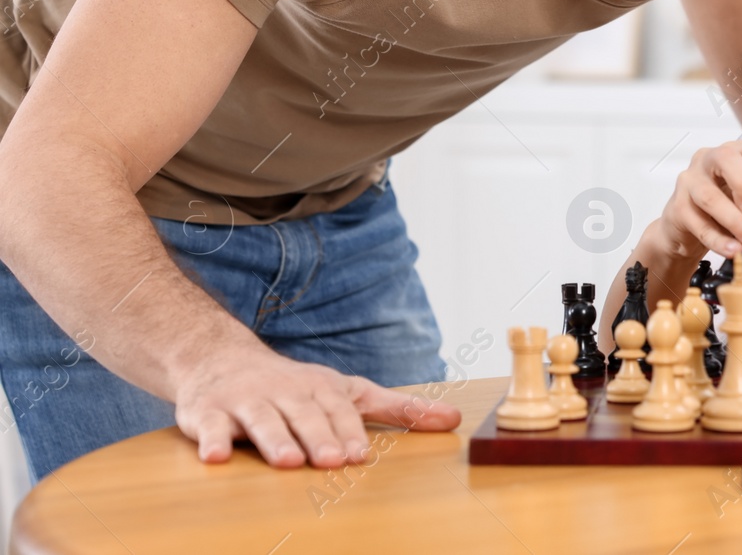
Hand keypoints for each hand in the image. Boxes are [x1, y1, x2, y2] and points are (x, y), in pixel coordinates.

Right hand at [173, 343, 460, 467]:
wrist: (220, 359)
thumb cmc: (296, 387)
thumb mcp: (349, 392)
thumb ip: (399, 409)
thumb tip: (454, 420)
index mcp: (321, 388)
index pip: (338, 411)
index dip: (348, 431)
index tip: (359, 455)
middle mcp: (285, 391)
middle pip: (304, 415)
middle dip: (317, 437)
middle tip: (331, 461)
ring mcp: (245, 401)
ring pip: (261, 420)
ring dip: (273, 440)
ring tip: (286, 463)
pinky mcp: (206, 413)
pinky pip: (208, 427)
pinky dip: (211, 440)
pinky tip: (216, 457)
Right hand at [654, 137, 741, 260]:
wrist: (682, 229)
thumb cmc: (717, 208)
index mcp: (730, 153)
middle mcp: (707, 160)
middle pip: (727, 158)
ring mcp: (689, 182)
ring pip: (710, 197)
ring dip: (735, 222)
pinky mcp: (677, 207)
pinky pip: (700, 225)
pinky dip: (719, 240)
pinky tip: (732, 249)